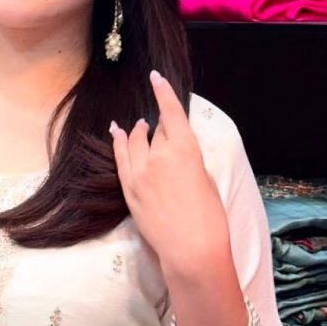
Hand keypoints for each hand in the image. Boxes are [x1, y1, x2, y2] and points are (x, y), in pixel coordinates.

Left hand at [109, 71, 231, 279]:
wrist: (192, 248)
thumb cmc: (209, 217)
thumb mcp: (205, 178)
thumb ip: (188, 158)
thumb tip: (175, 149)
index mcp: (186, 149)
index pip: (171, 113)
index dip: (163, 92)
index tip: (155, 77)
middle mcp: (160, 155)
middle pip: (155, 130)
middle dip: (158, 127)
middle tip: (159, 127)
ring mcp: (140, 172)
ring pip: (135, 141)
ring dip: (138, 131)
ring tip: (138, 126)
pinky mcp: (129, 188)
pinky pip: (120, 157)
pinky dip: (119, 142)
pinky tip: (117, 132)